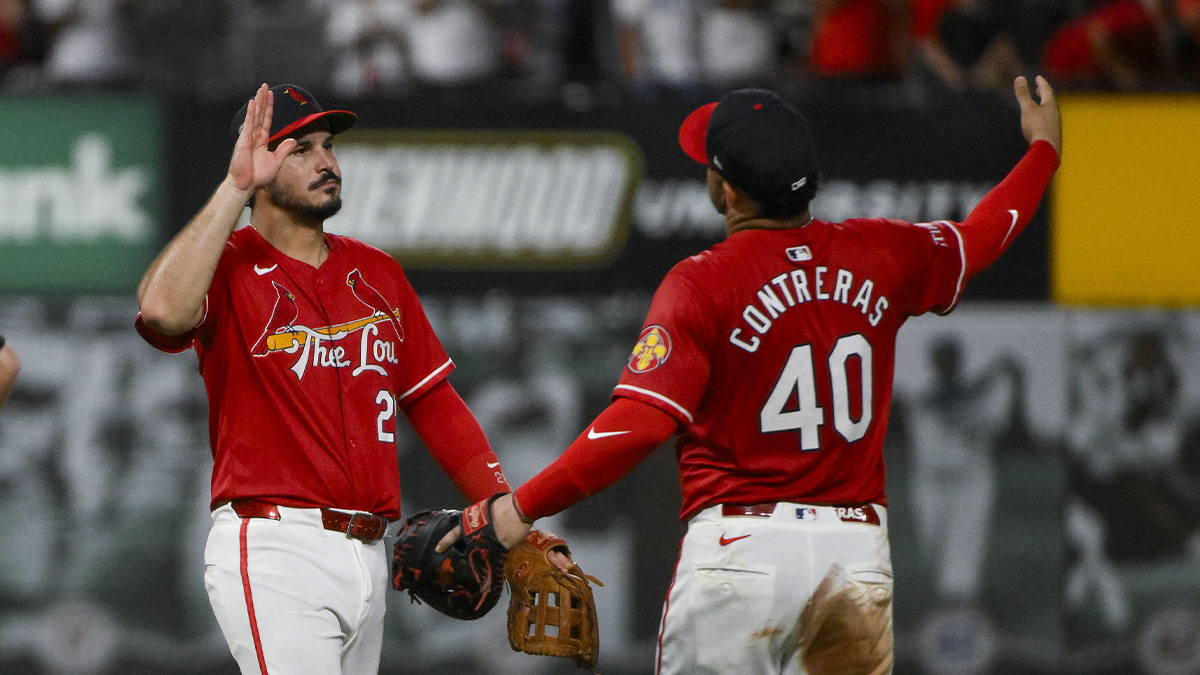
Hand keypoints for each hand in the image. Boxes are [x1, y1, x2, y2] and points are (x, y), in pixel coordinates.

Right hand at [227, 84, 297, 192]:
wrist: (247, 185)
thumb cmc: (258, 176)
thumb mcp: (276, 161)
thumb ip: (284, 149)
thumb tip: (293, 140)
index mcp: (262, 140)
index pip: (267, 120)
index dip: (269, 107)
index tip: (271, 96)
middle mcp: (255, 136)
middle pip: (261, 114)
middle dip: (263, 99)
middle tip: (265, 86)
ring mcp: (248, 137)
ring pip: (255, 116)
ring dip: (259, 102)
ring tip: (261, 89)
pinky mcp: (244, 141)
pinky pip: (249, 124)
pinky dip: (251, 113)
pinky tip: (253, 103)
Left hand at [435, 494, 572, 571]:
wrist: (518, 508)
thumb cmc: (505, 505)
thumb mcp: (489, 509)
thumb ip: (484, 519)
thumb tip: (486, 523)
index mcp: (472, 521)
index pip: (455, 533)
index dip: (446, 542)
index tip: (437, 549)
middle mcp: (476, 533)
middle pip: (467, 548)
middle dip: (468, 554)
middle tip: (465, 560)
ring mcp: (486, 542)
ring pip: (479, 555)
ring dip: (481, 558)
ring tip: (483, 563)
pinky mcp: (498, 549)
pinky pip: (493, 558)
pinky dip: (494, 561)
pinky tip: (494, 564)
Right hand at [1014, 75, 1060, 156]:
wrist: (1047, 150)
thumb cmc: (1037, 127)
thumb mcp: (1027, 109)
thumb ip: (1023, 94)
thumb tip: (1019, 78)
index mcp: (1050, 105)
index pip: (1046, 90)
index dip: (1041, 83)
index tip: (1038, 78)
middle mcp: (1055, 114)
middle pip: (1050, 101)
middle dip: (1044, 94)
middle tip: (1039, 89)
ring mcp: (1056, 125)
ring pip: (1051, 112)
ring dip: (1044, 107)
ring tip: (1039, 106)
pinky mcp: (1054, 136)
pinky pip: (1050, 123)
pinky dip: (1044, 119)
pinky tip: (1041, 125)